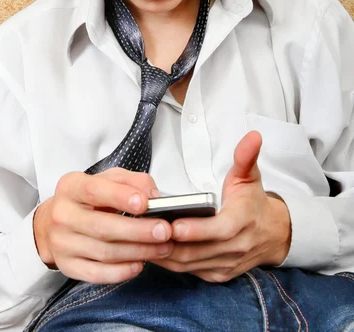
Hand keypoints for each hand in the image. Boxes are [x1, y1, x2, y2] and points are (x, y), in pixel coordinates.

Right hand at [33, 167, 173, 283]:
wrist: (55, 222)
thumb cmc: (90, 197)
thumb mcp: (109, 179)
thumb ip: (133, 181)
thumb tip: (153, 197)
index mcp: (71, 187)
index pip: (94, 191)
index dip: (120, 197)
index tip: (144, 203)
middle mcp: (62, 215)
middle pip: (103, 227)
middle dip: (138, 230)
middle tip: (165, 231)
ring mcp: (62, 243)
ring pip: (104, 252)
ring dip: (138, 251)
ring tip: (162, 247)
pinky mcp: (68, 266)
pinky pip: (97, 274)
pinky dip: (121, 271)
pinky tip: (140, 264)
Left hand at [150, 130, 290, 281]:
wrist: (271, 234)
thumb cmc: (252, 201)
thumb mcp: (250, 176)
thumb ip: (246, 157)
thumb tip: (253, 136)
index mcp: (244, 221)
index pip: (220, 230)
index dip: (197, 230)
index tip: (175, 224)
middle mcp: (237, 247)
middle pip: (199, 251)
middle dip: (171, 242)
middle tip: (145, 230)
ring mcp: (226, 264)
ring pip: (190, 264)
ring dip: (165, 254)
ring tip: (142, 238)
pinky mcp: (217, 275)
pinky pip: (189, 272)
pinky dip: (169, 263)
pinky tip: (151, 248)